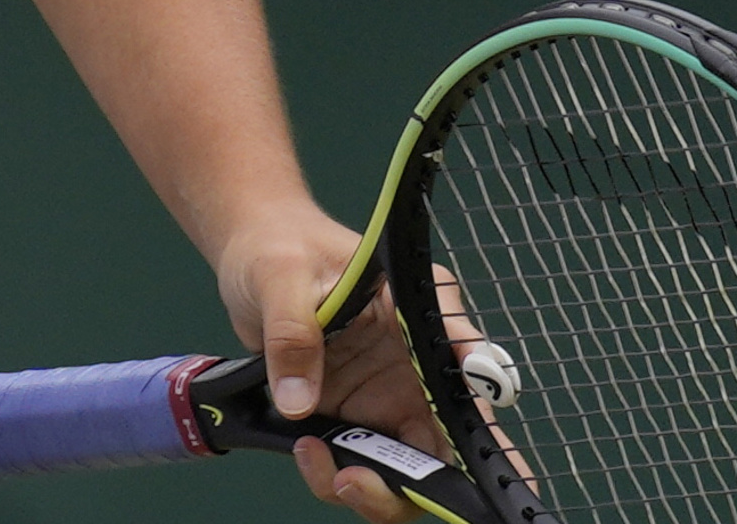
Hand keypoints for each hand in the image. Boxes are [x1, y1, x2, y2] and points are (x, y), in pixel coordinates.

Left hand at [215, 207, 455, 522]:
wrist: (250, 255)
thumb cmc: (280, 247)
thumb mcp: (282, 276)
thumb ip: (294, 334)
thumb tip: (301, 403)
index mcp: (417, 313)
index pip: (468, 371)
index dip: (486, 428)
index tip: (481, 466)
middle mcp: (413, 363)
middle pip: (446, 443)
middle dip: (426, 483)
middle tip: (369, 483)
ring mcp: (384, 396)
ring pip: (405, 468)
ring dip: (377, 490)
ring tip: (335, 476)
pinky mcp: (350, 416)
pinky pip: (356, 465)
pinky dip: (333, 476)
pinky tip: (307, 452)